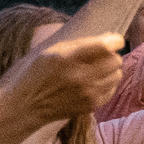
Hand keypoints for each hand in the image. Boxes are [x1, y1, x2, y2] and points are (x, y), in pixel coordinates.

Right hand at [0, 35, 123, 122]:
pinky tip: (94, 83)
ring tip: (96, 70)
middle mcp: (80, 76)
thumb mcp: (50, 51)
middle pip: (115, 60)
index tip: (114, 41)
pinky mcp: (91, 105)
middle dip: (111, 55)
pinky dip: (107, 84)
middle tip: (100, 57)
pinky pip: (112, 89)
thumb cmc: (36, 73)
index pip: (105, 46)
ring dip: (111, 70)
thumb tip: (111, 38)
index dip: (115, 41)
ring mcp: (87, 93)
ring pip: (117, 74)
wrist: (25, 106)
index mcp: (66, 58)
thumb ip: (80, 44)